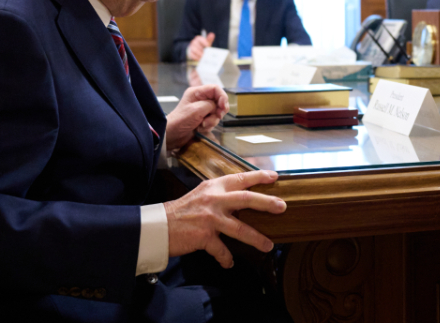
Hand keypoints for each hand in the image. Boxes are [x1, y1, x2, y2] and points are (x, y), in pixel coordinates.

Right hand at [164, 170, 285, 267]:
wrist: (157, 227)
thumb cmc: (179, 212)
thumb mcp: (200, 196)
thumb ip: (218, 196)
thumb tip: (240, 201)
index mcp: (213, 187)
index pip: (240, 178)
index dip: (258, 177)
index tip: (274, 177)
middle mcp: (214, 200)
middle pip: (246, 199)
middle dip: (266, 203)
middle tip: (282, 207)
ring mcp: (210, 218)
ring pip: (239, 228)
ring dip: (256, 238)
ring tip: (268, 245)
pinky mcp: (204, 236)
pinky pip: (221, 250)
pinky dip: (226, 258)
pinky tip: (229, 263)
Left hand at [165, 85, 228, 149]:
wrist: (172, 135)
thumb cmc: (180, 120)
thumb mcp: (196, 110)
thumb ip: (211, 105)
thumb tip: (220, 106)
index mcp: (197, 92)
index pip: (215, 89)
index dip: (222, 97)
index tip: (223, 107)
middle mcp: (201, 99)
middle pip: (218, 101)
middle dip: (218, 111)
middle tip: (216, 117)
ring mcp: (202, 109)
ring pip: (217, 112)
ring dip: (212, 120)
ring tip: (203, 125)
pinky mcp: (203, 118)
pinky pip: (213, 120)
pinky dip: (209, 125)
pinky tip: (201, 128)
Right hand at [188, 32, 214, 60]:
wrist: (198, 51)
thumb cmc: (203, 46)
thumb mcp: (207, 43)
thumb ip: (209, 39)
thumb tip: (212, 34)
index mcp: (198, 39)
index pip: (200, 39)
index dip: (204, 42)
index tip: (208, 46)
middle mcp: (194, 42)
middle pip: (197, 44)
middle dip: (202, 49)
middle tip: (206, 53)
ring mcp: (191, 47)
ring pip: (194, 50)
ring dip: (199, 53)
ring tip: (203, 56)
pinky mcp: (190, 53)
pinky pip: (192, 55)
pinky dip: (196, 57)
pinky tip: (200, 58)